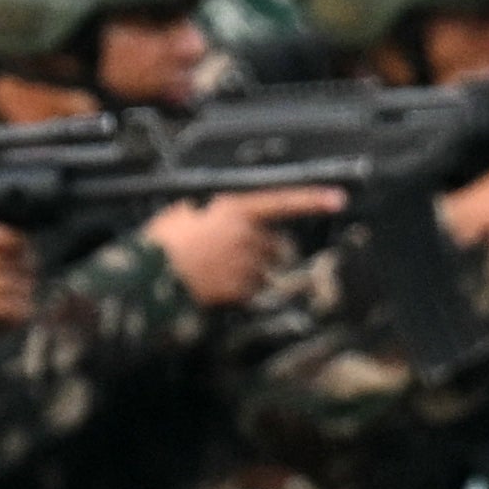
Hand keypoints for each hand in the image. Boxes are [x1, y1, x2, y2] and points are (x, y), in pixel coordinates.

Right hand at [143, 184, 345, 307]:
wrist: (150, 275)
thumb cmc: (163, 240)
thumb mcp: (188, 208)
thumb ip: (218, 208)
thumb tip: (231, 213)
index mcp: (233, 208)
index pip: (282, 200)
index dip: (312, 198)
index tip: (337, 198)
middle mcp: (246, 234)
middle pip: (274, 243)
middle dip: (261, 250)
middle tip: (232, 252)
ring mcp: (245, 263)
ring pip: (264, 269)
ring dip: (250, 271)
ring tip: (217, 269)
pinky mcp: (241, 289)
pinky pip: (252, 289)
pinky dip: (240, 289)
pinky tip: (216, 283)